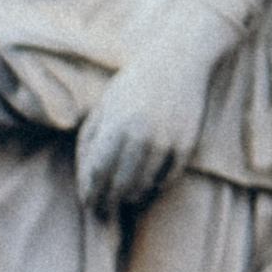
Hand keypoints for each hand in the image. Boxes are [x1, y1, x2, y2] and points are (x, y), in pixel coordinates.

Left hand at [76, 14, 220, 216]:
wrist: (178, 61)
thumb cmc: (133, 85)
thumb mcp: (105, 106)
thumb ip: (91, 138)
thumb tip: (85, 176)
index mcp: (115, 127)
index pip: (98, 173)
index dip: (91, 193)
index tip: (88, 203)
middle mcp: (141, 137)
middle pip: (120, 186)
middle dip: (109, 202)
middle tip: (103, 211)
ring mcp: (166, 142)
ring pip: (144, 186)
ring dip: (131, 196)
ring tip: (124, 197)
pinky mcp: (186, 144)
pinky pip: (168, 179)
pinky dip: (156, 186)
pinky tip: (147, 185)